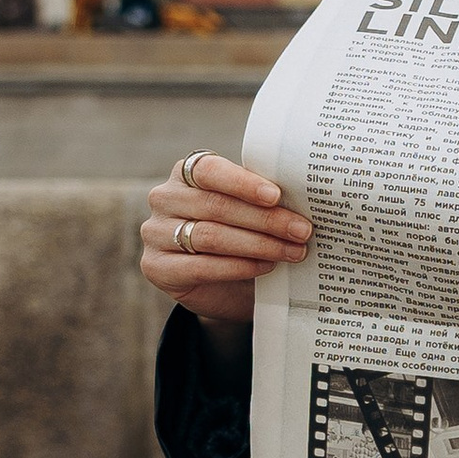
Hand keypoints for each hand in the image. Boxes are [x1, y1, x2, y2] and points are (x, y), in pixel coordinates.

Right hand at [139, 152, 310, 327]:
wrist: (224, 288)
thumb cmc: (242, 238)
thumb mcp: (251, 213)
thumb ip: (264, 201)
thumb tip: (303, 197)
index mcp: (187, 173)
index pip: (210, 170)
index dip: (243, 183)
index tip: (276, 196)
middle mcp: (165, 198)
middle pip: (216, 206)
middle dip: (265, 219)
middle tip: (301, 231)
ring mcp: (155, 233)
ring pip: (211, 236)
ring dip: (258, 244)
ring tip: (292, 251)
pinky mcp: (157, 267)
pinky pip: (201, 266)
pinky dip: (238, 267)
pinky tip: (266, 267)